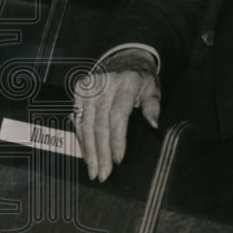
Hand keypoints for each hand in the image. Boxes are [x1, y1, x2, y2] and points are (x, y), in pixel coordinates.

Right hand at [72, 48, 160, 181]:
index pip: (118, 117)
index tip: (118, 160)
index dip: (117, 140)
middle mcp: (104, 84)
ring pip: (86, 125)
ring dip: (89, 151)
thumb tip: (154, 125)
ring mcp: (89, 87)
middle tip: (103, 174)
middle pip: (100, 125)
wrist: (125, 57)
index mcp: (126, 82)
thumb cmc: (142, 78)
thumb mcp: (153, 89)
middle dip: (101, 152)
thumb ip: (152, 107)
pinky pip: (78, 120)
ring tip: (94, 171)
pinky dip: (82, 140)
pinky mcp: (79, 91)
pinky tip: (87, 155)